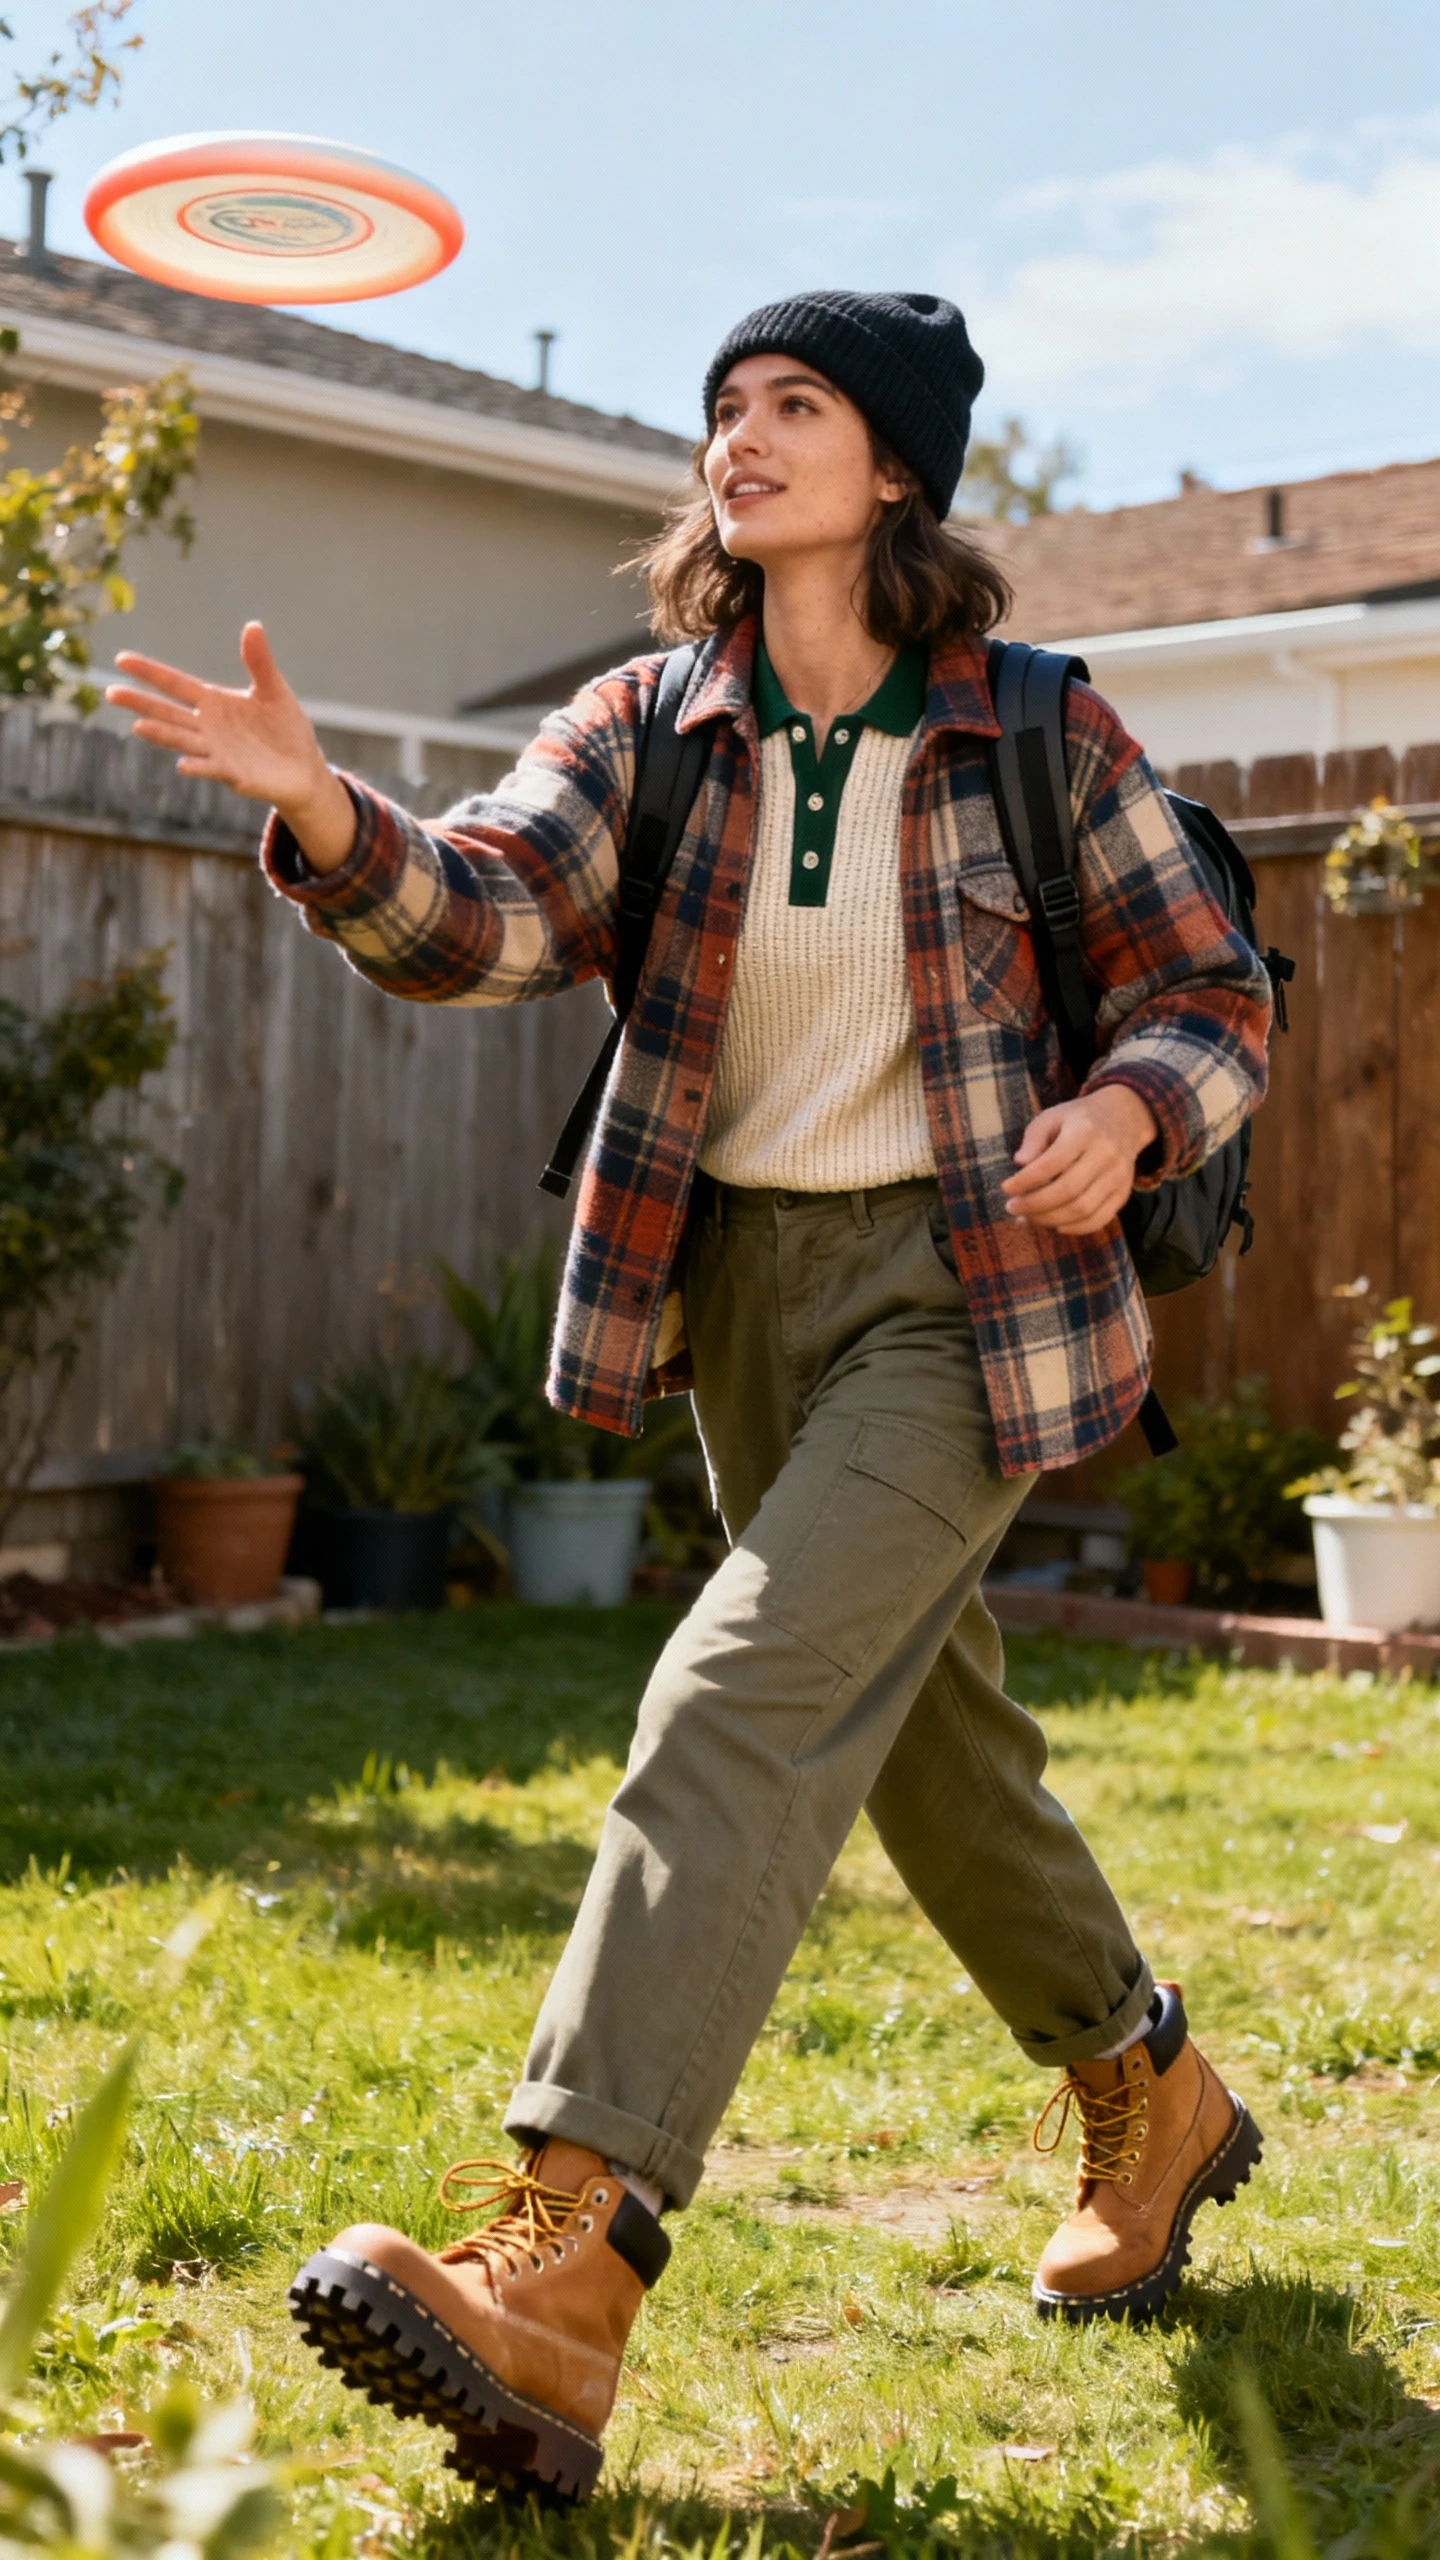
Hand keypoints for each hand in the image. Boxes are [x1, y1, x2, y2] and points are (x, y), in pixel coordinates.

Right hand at [106, 620, 355, 870]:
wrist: (304, 768)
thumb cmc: (285, 728)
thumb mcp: (274, 690)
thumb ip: (260, 662)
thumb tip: (253, 626)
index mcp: (213, 702)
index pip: (175, 684)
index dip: (150, 672)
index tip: (122, 660)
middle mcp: (207, 727)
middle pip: (167, 712)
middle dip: (140, 703)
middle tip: (111, 692)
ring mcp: (217, 751)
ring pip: (182, 740)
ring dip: (162, 734)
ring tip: (139, 726)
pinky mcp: (233, 775)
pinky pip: (212, 769)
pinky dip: (198, 766)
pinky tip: (183, 764)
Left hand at [1002, 1085, 1157, 1234]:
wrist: (1124, 1119)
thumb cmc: (1078, 1120)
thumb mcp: (1052, 1117)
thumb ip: (1034, 1139)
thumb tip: (1020, 1164)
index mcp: (1085, 1132)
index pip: (1052, 1163)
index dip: (1026, 1180)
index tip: (1006, 1188)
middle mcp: (1105, 1155)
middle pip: (1068, 1191)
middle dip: (1035, 1205)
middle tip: (1012, 1207)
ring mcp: (1117, 1176)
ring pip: (1083, 1210)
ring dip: (1051, 1219)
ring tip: (1029, 1217)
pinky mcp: (1123, 1193)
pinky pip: (1099, 1219)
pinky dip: (1075, 1228)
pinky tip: (1055, 1225)